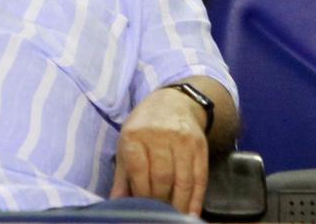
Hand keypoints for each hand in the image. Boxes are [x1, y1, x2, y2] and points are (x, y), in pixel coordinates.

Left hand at [110, 87, 209, 215]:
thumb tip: (115, 203)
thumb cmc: (144, 127)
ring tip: (173, 215)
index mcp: (135, 134)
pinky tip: (191, 213)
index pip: (139, 170)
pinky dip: (196, 199)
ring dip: (179, 204)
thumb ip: (122, 176)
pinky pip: (200, 178)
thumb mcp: (127, 144)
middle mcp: (160, 135)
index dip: (141, 193)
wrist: (174, 102)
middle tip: (158, 211)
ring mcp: (182, 140)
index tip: (142, 207)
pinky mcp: (200, 146)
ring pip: (183, 181)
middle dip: (160, 200)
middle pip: (162, 177)